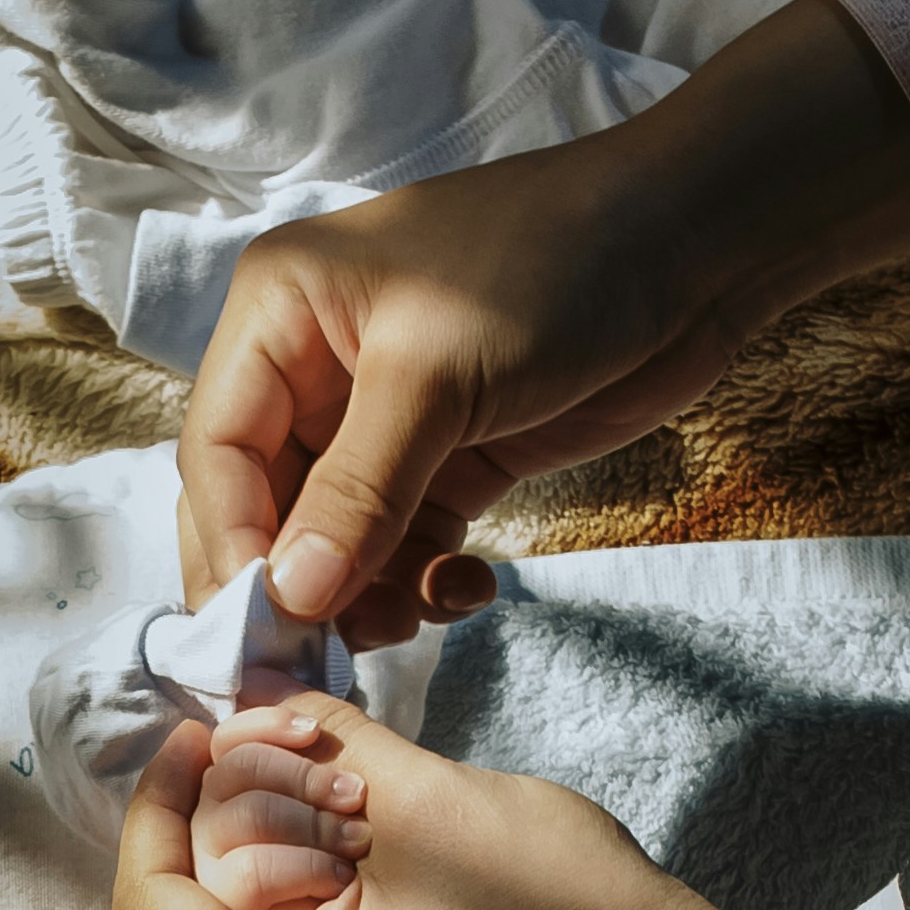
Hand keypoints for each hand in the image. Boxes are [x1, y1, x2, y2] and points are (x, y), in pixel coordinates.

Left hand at [112, 694, 730, 909]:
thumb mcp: (422, 799)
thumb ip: (308, 744)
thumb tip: (242, 705)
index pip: (152, 902)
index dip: (163, 800)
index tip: (200, 731)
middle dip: (239, 818)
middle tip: (300, 741)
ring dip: (283, 856)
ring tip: (351, 791)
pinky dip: (319, 907)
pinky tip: (374, 854)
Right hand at [174, 147, 739, 641]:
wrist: (693, 246)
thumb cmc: (552, 266)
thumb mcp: (437, 375)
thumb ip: (358, 492)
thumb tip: (289, 597)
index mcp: (278, 313)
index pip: (217, 452)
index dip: (230, 547)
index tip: (263, 633)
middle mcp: (316, 366)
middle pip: (264, 506)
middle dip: (293, 585)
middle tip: (322, 663)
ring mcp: (384, 418)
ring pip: (335, 541)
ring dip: (362, 596)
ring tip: (409, 624)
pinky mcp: (452, 457)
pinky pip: (405, 544)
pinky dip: (423, 583)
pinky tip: (468, 591)